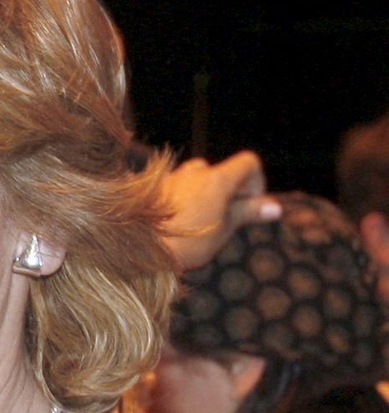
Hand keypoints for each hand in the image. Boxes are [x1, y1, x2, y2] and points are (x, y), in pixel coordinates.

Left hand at [161, 151, 282, 271]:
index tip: (247, 206)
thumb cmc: (185, 242)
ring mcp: (170, 179)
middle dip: (226, 191)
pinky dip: (181, 200)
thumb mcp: (223, 229)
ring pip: (194, 178)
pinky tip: (175, 223)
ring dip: (202, 195)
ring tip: (197, 223)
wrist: (137, 250)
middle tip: (221, 219)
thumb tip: (276, 208)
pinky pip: (174, 188)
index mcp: (216, 178)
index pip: (249, 162)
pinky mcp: (150, 190)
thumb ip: (248, 212)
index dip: (255, 183)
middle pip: (220, 171)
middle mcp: (193, 172)